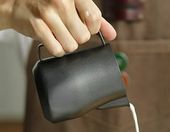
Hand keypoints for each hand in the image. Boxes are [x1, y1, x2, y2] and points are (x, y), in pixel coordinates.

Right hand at [1, 0, 115, 55]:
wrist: (18, 4)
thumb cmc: (50, 5)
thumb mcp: (75, 6)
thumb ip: (96, 19)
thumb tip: (112, 35)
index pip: (95, 19)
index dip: (91, 28)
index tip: (83, 25)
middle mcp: (61, 1)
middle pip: (84, 37)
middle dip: (77, 37)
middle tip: (67, 29)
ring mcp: (48, 13)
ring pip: (71, 46)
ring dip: (66, 44)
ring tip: (58, 34)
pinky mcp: (37, 26)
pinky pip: (57, 50)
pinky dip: (56, 49)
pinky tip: (51, 39)